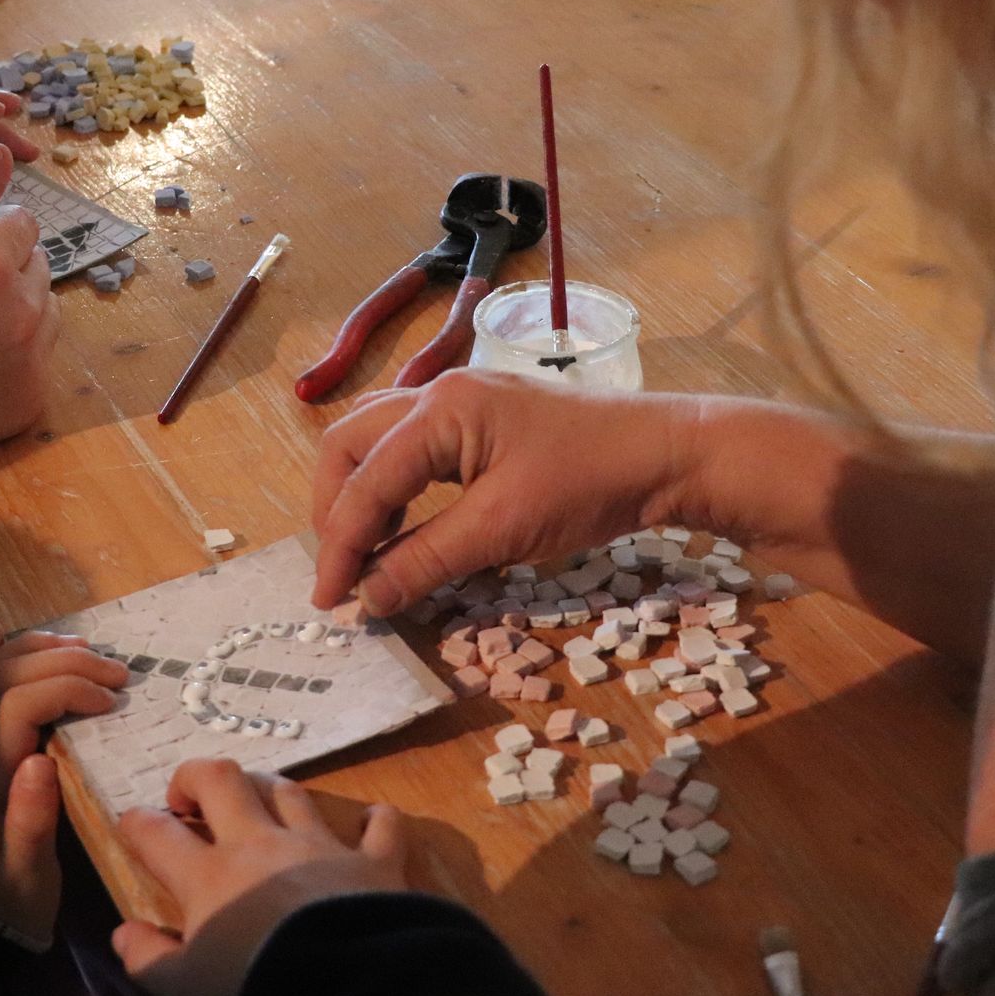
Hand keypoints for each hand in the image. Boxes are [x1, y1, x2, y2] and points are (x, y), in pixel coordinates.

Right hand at [0, 143, 58, 467]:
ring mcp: (31, 359)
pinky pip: (39, 358)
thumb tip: (2, 157)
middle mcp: (23, 311)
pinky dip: (16, 353)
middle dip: (7, 269)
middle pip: (37, 265)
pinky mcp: (30, 399)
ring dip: (19, 309)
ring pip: (46, 310)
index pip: (22, 224)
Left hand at [0, 625, 129, 945]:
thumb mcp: (27, 875)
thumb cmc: (8, 898)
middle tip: (116, 672)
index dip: (66, 687)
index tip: (110, 701)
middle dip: (62, 661)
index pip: (16, 703)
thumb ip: (30, 820)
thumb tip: (40, 759)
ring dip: (36, 650)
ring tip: (85, 650)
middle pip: (5, 676)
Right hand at [112, 761, 406, 995]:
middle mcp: (261, 845)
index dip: (137, 823)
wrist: (342, 984)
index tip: (130, 823)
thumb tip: (124, 933)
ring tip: (258, 800)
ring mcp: (319, 846)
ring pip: (288, 791)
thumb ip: (150, 958)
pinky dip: (374, 820)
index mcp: (210, 876)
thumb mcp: (184, 986)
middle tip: (188, 795)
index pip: (159, 835)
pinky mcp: (373, 860)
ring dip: (269, 789)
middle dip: (197, 775)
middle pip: (222, 781)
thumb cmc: (254, 983)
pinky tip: (368, 820)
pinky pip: (379, 826)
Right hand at [309, 370, 696, 614]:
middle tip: (341, 570)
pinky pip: (411, 445)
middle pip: (351, 444)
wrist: (665, 454)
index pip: (365, 481)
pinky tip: (405, 526)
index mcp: (440, 409)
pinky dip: (394, 486)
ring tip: (367, 553)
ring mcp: (460, 400)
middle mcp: (439, 393)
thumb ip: (427, 560)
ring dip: (361, 495)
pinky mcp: (480, 418)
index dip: (340, 545)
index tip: (329, 602)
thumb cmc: (589, 483)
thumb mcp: (503, 530)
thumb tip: (368, 598)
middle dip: (336, 508)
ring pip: (376, 440)